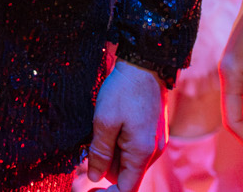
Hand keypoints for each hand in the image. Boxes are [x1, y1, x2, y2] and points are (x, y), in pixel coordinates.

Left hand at [87, 61, 162, 191]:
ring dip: (111, 153)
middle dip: (106, 166)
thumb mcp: (104, 121)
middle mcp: (153, 152)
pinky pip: (133, 148)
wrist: (145, 63)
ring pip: (127, 161)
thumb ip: (100, 153)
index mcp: (142, 153)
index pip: (126, 189)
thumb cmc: (124, 90)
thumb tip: (96, 178)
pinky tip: (110, 124)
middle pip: (125, 174)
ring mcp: (154, 142)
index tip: (88, 189)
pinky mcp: (152, 132)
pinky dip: (119, 142)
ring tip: (101, 129)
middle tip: (89, 146)